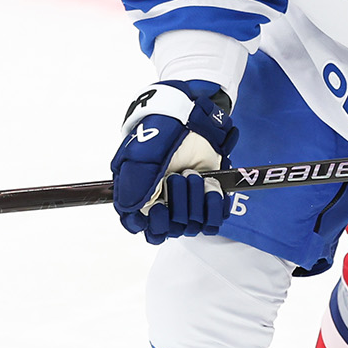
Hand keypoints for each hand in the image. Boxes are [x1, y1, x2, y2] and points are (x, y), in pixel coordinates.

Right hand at [110, 80, 238, 243]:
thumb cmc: (161, 133)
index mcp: (142, 199)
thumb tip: (133, 212)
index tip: (160, 208)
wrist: (193, 117)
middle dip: (178, 203)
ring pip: (192, 225)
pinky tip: (211, 185)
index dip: (154, 225)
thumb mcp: (141, 156)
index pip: (146, 230)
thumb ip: (134, 185)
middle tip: (179, 176)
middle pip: (171, 229)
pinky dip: (215, 205)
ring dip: (195, 200)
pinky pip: (214, 221)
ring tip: (194, 174)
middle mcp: (165, 205)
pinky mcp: (209, 200)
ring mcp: (188, 203)